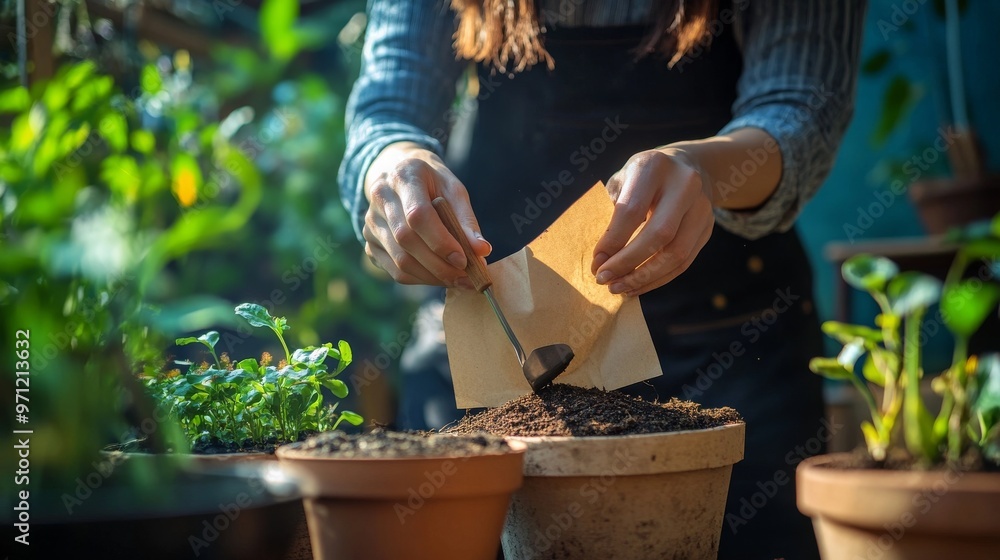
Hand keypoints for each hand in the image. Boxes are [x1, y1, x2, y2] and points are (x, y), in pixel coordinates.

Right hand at [363, 142, 490, 286]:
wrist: (401, 175)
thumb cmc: (433, 184)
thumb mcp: (454, 191)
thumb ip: (467, 221)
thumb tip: (482, 251)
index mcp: (404, 177)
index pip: (417, 215)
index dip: (441, 242)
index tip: (464, 260)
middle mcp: (380, 198)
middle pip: (407, 241)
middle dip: (440, 266)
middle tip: (467, 278)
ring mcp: (371, 222)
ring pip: (400, 260)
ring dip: (432, 277)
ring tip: (457, 280)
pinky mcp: (369, 243)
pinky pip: (394, 270)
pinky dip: (420, 279)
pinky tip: (439, 277)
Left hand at [591, 148, 714, 295]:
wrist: (686, 165)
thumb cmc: (643, 177)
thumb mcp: (622, 181)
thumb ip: (610, 214)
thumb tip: (602, 260)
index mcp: (654, 167)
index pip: (632, 211)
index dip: (612, 242)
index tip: (596, 262)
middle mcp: (685, 184)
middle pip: (660, 234)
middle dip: (629, 263)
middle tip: (604, 279)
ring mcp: (702, 207)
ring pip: (677, 254)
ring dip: (645, 277)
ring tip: (620, 288)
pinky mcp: (708, 227)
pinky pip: (684, 262)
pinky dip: (659, 278)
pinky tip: (637, 286)